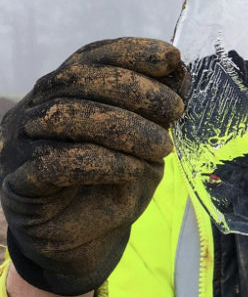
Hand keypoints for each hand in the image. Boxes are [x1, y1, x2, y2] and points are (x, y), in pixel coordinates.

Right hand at [0, 38, 187, 296]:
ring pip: (67, 117)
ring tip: (162, 148)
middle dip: (135, 89)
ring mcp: (22, 144)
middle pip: (79, 80)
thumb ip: (157, 110)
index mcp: (64, 92)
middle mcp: (37, 108)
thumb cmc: (113, 187)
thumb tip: (178, 70)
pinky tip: (133, 170)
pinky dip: (102, 163)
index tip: (171, 58)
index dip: (130, 51)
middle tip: (175, 109)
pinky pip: (55, 163)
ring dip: (124, 128)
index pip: (91, 57)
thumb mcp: (147, 143)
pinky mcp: (20, 183)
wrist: (87, 245)